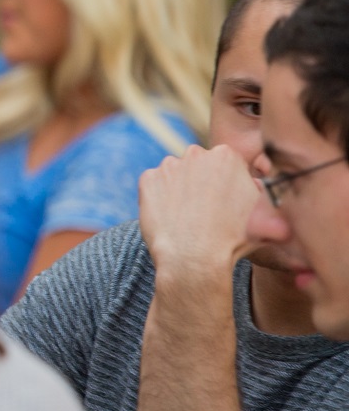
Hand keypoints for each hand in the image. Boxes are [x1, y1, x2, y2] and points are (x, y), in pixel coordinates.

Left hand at [140, 145, 261, 276]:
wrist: (195, 257)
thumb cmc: (233, 239)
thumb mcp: (262, 214)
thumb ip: (259, 193)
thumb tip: (258, 187)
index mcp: (227, 156)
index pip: (223, 162)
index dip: (223, 182)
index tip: (221, 199)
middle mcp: (197, 154)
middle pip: (197, 165)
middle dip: (200, 182)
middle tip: (203, 208)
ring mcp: (169, 165)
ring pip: (175, 174)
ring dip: (179, 189)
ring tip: (186, 215)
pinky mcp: (147, 179)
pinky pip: (153, 185)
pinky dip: (158, 197)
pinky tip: (168, 216)